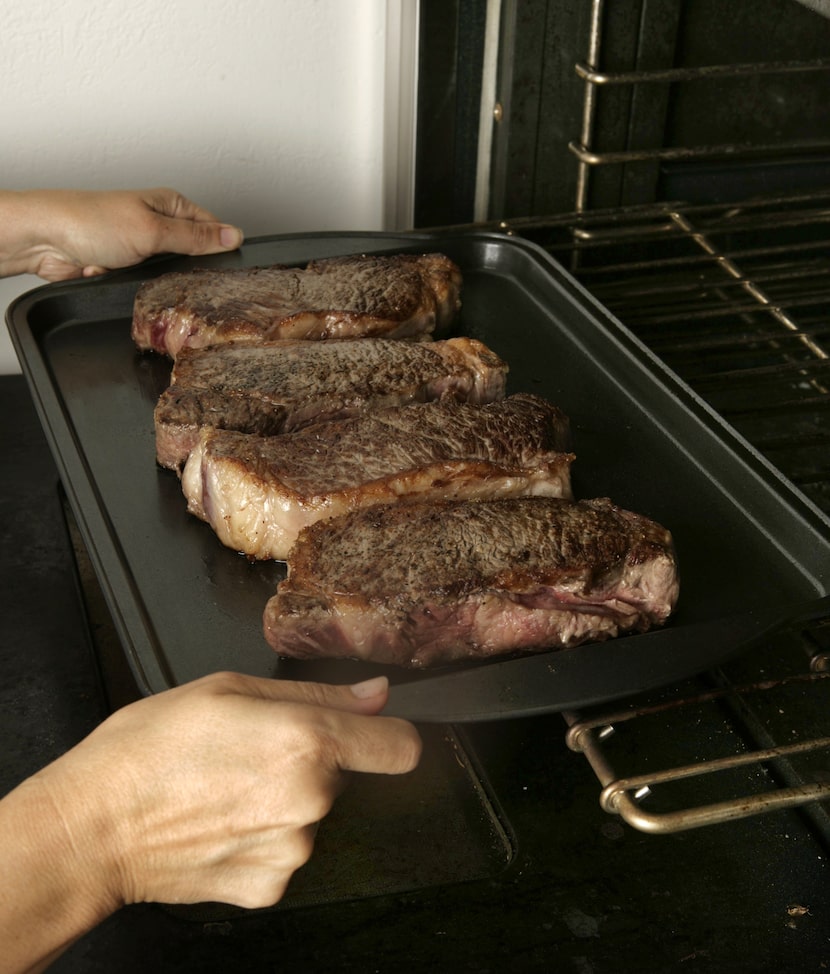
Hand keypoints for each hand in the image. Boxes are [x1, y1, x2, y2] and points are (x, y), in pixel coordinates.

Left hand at [0, 187, 243, 280]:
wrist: (44, 239)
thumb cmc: (91, 222)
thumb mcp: (153, 230)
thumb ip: (196, 238)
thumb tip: (234, 236)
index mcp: (170, 205)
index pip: (212, 228)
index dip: (220, 248)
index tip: (226, 268)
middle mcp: (157, 223)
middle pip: (191, 254)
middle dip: (185, 270)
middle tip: (180, 277)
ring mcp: (140, 247)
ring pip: (167, 275)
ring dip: (153, 280)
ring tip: (141, 274)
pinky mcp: (124, 267)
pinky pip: (142, 285)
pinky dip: (130, 284)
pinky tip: (118, 276)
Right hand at [0, 673, 420, 971]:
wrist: (90, 828)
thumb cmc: (148, 748)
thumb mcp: (229, 690)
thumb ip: (317, 694)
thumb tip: (375, 695)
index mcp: (306, 741)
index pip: (400, 747)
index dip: (390, 735)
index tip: (373, 734)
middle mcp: (310, 801)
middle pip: (344, 777)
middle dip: (313, 763)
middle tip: (252, 753)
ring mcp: (291, 852)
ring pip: (312, 815)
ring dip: (285, 802)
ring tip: (226, 789)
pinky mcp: (268, 888)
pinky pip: (285, 854)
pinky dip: (263, 840)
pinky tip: (220, 824)